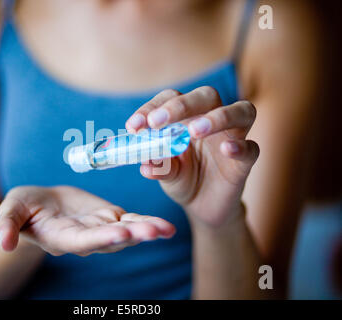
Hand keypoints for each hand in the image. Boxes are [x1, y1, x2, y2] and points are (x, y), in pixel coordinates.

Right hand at [0, 186, 175, 255]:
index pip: (83, 241)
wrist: (43, 204)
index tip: (119, 233)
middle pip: (111, 240)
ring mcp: (101, 228)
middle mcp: (85, 239)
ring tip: (166, 230)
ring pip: (126, 232)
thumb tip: (3, 243)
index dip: (100, 238)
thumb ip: (7, 225)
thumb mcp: (11, 210)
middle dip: (132, 236)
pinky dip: (147, 222)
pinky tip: (165, 226)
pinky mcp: (110, 217)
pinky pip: (131, 220)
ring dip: (146, 231)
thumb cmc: (24, 207)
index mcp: (61, 238)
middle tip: (153, 232)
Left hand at [126, 87, 258, 227]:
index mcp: (187, 117)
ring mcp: (232, 138)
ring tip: (194, 131)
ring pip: (241, 111)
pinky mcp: (244, 162)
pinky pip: (251, 149)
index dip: (151, 108)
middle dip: (181, 105)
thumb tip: (145, 164)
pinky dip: (241, 147)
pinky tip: (226, 150)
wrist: (203, 207)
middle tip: (157, 122)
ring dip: (217, 117)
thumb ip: (158, 165)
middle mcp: (212, 120)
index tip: (133, 127)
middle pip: (207, 96)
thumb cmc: (183, 179)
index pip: (172, 98)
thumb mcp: (166, 172)